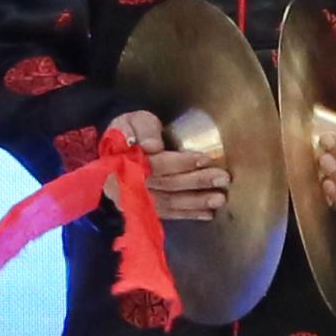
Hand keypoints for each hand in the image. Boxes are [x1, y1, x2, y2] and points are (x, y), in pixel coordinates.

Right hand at [106, 109, 229, 222]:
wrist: (113, 153)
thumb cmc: (128, 133)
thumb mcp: (133, 120)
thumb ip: (143, 128)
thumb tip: (153, 146)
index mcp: (122, 160)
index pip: (155, 164)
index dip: (180, 163)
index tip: (205, 159)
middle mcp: (127, 185)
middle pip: (166, 185)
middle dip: (196, 182)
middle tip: (222, 178)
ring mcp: (134, 201)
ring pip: (168, 203)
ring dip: (196, 202)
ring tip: (219, 199)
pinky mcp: (142, 210)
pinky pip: (167, 214)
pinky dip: (187, 214)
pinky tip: (207, 213)